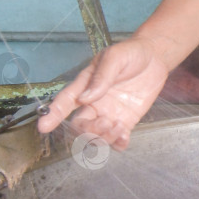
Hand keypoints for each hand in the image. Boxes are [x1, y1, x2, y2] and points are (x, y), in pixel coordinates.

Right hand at [37, 36, 171, 150]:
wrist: (154, 57)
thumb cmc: (130, 54)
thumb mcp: (114, 58)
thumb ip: (101, 78)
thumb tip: (85, 99)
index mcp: (85, 86)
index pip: (64, 103)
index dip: (53, 115)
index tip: (43, 126)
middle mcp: (94, 104)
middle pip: (80, 127)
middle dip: (88, 132)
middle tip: (105, 121)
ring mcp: (110, 114)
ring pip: (97, 137)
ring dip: (104, 138)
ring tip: (118, 126)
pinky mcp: (126, 121)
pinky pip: (117, 141)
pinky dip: (118, 144)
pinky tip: (124, 135)